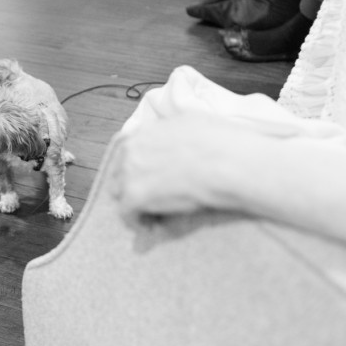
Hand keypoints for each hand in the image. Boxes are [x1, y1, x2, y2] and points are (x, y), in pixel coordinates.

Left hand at [109, 114, 231, 218]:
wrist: (225, 162)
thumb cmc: (219, 142)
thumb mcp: (192, 118)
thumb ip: (175, 121)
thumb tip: (177, 120)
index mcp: (144, 132)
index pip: (127, 151)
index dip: (138, 166)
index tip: (149, 176)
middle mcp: (131, 149)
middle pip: (119, 172)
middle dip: (132, 184)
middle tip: (151, 197)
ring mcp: (130, 173)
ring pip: (119, 192)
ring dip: (133, 202)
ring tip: (153, 214)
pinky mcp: (135, 196)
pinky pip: (127, 213)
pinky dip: (138, 222)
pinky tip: (154, 227)